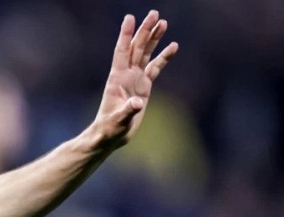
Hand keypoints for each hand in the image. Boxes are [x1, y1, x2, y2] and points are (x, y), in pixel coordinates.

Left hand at [92, 10, 178, 146]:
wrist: (112, 135)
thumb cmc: (110, 128)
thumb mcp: (118, 120)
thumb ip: (127, 110)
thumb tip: (136, 103)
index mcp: (117, 78)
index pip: (122, 51)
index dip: (125, 34)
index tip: (130, 17)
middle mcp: (126, 75)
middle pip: (136, 48)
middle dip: (145, 31)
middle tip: (154, 13)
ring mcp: (135, 79)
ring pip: (145, 54)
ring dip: (154, 38)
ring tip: (163, 22)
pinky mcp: (144, 87)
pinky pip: (155, 68)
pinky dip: (163, 57)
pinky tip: (173, 46)